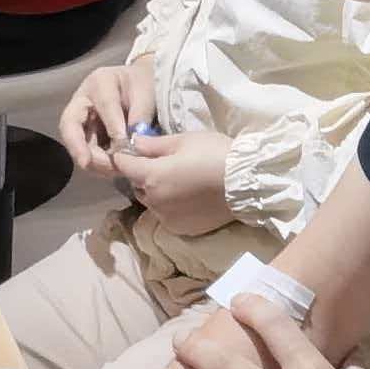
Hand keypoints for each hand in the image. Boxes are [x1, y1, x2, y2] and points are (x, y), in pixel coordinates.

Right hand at [60, 60, 158, 171]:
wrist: (140, 87)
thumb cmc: (143, 85)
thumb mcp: (146, 92)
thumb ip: (140, 114)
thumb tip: (131, 141)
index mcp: (100, 82)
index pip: (104, 103)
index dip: (112, 124)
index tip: (123, 142)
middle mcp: (83, 101)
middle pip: (71, 126)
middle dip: (82, 148)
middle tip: (103, 164)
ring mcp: (81, 120)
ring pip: (76, 143)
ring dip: (93, 161)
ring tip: (113, 170)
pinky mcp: (84, 137)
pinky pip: (85, 153)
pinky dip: (98, 165)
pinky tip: (113, 170)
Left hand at [115, 127, 234, 229]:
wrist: (245, 183)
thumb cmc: (215, 153)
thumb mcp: (185, 140)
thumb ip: (155, 144)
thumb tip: (134, 143)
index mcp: (152, 176)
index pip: (124, 166)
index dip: (124, 156)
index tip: (129, 151)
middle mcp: (153, 201)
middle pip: (137, 186)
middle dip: (142, 175)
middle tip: (161, 163)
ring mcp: (166, 218)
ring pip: (151, 202)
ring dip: (156, 192)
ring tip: (177, 182)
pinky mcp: (180, 229)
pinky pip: (166, 215)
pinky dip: (170, 206)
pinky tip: (188, 197)